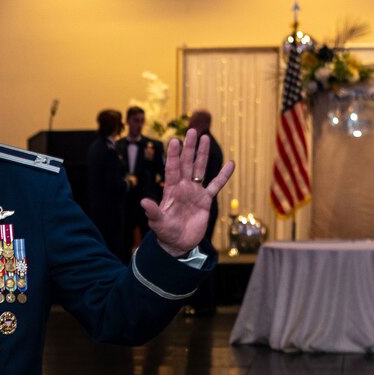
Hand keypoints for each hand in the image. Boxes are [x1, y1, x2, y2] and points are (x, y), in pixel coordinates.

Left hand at [141, 129, 234, 256]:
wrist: (179, 243)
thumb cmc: (166, 233)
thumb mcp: (158, 223)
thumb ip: (153, 212)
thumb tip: (143, 202)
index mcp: (171, 190)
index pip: (172, 168)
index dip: (173, 155)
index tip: (174, 140)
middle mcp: (183, 186)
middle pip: (187, 163)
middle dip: (189, 148)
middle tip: (192, 130)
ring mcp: (195, 191)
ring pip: (200, 169)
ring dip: (202, 154)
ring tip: (205, 138)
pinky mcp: (206, 200)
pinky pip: (216, 185)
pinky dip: (223, 175)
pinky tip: (230, 164)